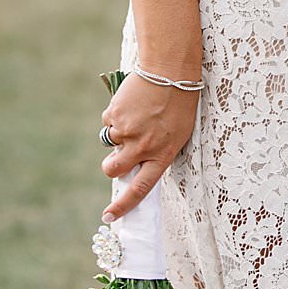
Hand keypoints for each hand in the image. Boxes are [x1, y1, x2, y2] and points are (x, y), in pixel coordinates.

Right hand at [100, 73, 198, 217]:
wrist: (170, 71)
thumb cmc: (179, 104)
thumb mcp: (177, 134)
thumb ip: (156, 152)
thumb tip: (132, 165)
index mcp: (162, 155)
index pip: (141, 189)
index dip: (123, 205)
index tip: (109, 217)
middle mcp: (143, 147)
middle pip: (114, 169)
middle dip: (111, 167)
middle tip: (115, 158)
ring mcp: (127, 131)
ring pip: (110, 143)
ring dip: (118, 133)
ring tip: (138, 115)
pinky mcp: (115, 115)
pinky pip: (109, 122)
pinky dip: (117, 115)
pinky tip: (133, 103)